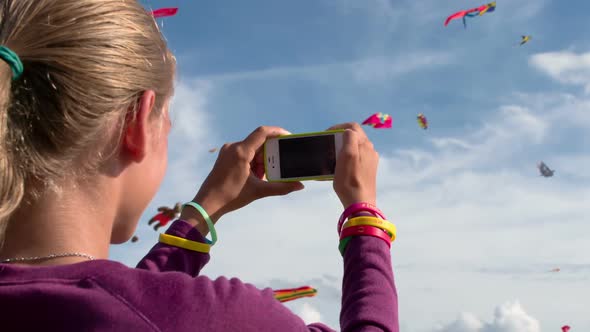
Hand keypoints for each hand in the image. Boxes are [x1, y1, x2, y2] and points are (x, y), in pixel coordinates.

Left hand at [182, 126, 304, 232]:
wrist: (207, 204)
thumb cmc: (230, 197)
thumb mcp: (259, 191)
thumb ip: (281, 187)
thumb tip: (299, 186)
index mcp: (241, 151)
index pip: (262, 133)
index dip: (277, 132)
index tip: (289, 136)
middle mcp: (233, 147)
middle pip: (259, 143)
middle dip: (270, 154)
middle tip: (278, 166)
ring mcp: (228, 151)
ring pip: (252, 149)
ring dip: (261, 160)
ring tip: (263, 176)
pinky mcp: (225, 157)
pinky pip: (244, 154)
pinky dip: (253, 163)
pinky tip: (255, 176)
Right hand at [328, 123, 378, 207]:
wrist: (359, 202)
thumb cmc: (350, 180)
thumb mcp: (347, 155)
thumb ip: (349, 139)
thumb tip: (348, 131)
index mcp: (364, 144)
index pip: (352, 127)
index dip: (338, 127)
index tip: (327, 134)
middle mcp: (370, 150)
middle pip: (355, 136)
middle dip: (341, 136)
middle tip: (329, 143)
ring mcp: (370, 160)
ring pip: (356, 146)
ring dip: (344, 146)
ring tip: (333, 154)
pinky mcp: (369, 169)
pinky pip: (358, 157)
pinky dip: (348, 156)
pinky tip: (342, 166)